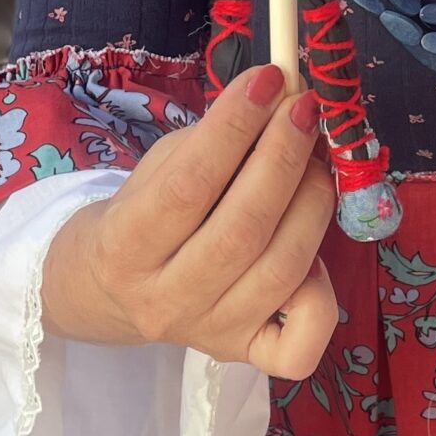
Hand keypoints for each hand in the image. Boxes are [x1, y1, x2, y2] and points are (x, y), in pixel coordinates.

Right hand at [40, 64, 337, 377]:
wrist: (113, 290)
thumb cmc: (144, 212)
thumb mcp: (158, 167)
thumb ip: (213, 141)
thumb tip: (281, 97)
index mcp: (125, 248)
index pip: (188, 185)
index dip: (234, 127)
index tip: (268, 79)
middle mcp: (165, 302)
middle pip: (242, 230)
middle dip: (283, 157)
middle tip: (303, 109)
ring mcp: (209, 334)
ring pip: (281, 272)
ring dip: (312, 203)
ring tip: (317, 159)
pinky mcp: (245, 356)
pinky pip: (299, 345)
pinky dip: (322, 295)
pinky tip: (317, 252)